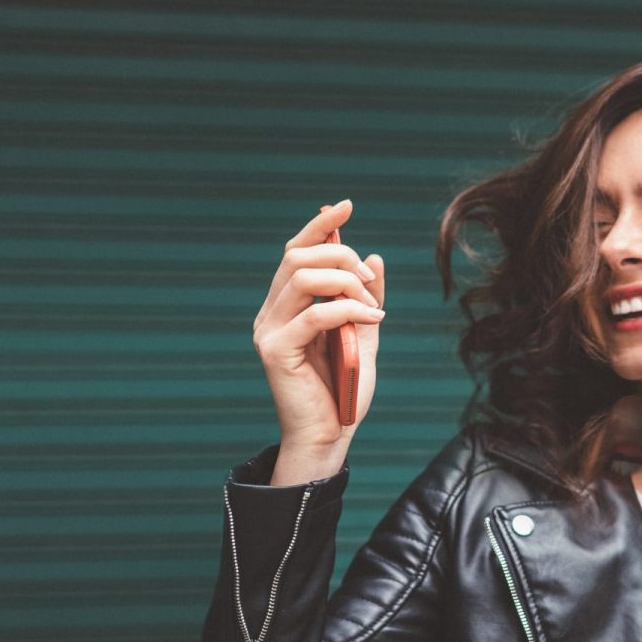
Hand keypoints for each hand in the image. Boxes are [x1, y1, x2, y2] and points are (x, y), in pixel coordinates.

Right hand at [252, 199, 387, 450]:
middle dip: (339, 255)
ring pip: (302, 278)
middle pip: (298, 257)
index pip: (296, 252)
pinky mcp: (275, 351)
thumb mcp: (363, 334)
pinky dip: (347, 310)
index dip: (319, 225)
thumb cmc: (344, 389)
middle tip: (369, 280)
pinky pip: (313, 314)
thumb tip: (373, 257)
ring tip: (370, 305)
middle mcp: (270, 313)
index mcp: (286, 306)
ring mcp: (268, 331)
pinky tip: (371, 319)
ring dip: (345, 282)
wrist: (331, 436)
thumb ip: (365, 298)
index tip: (346, 206)